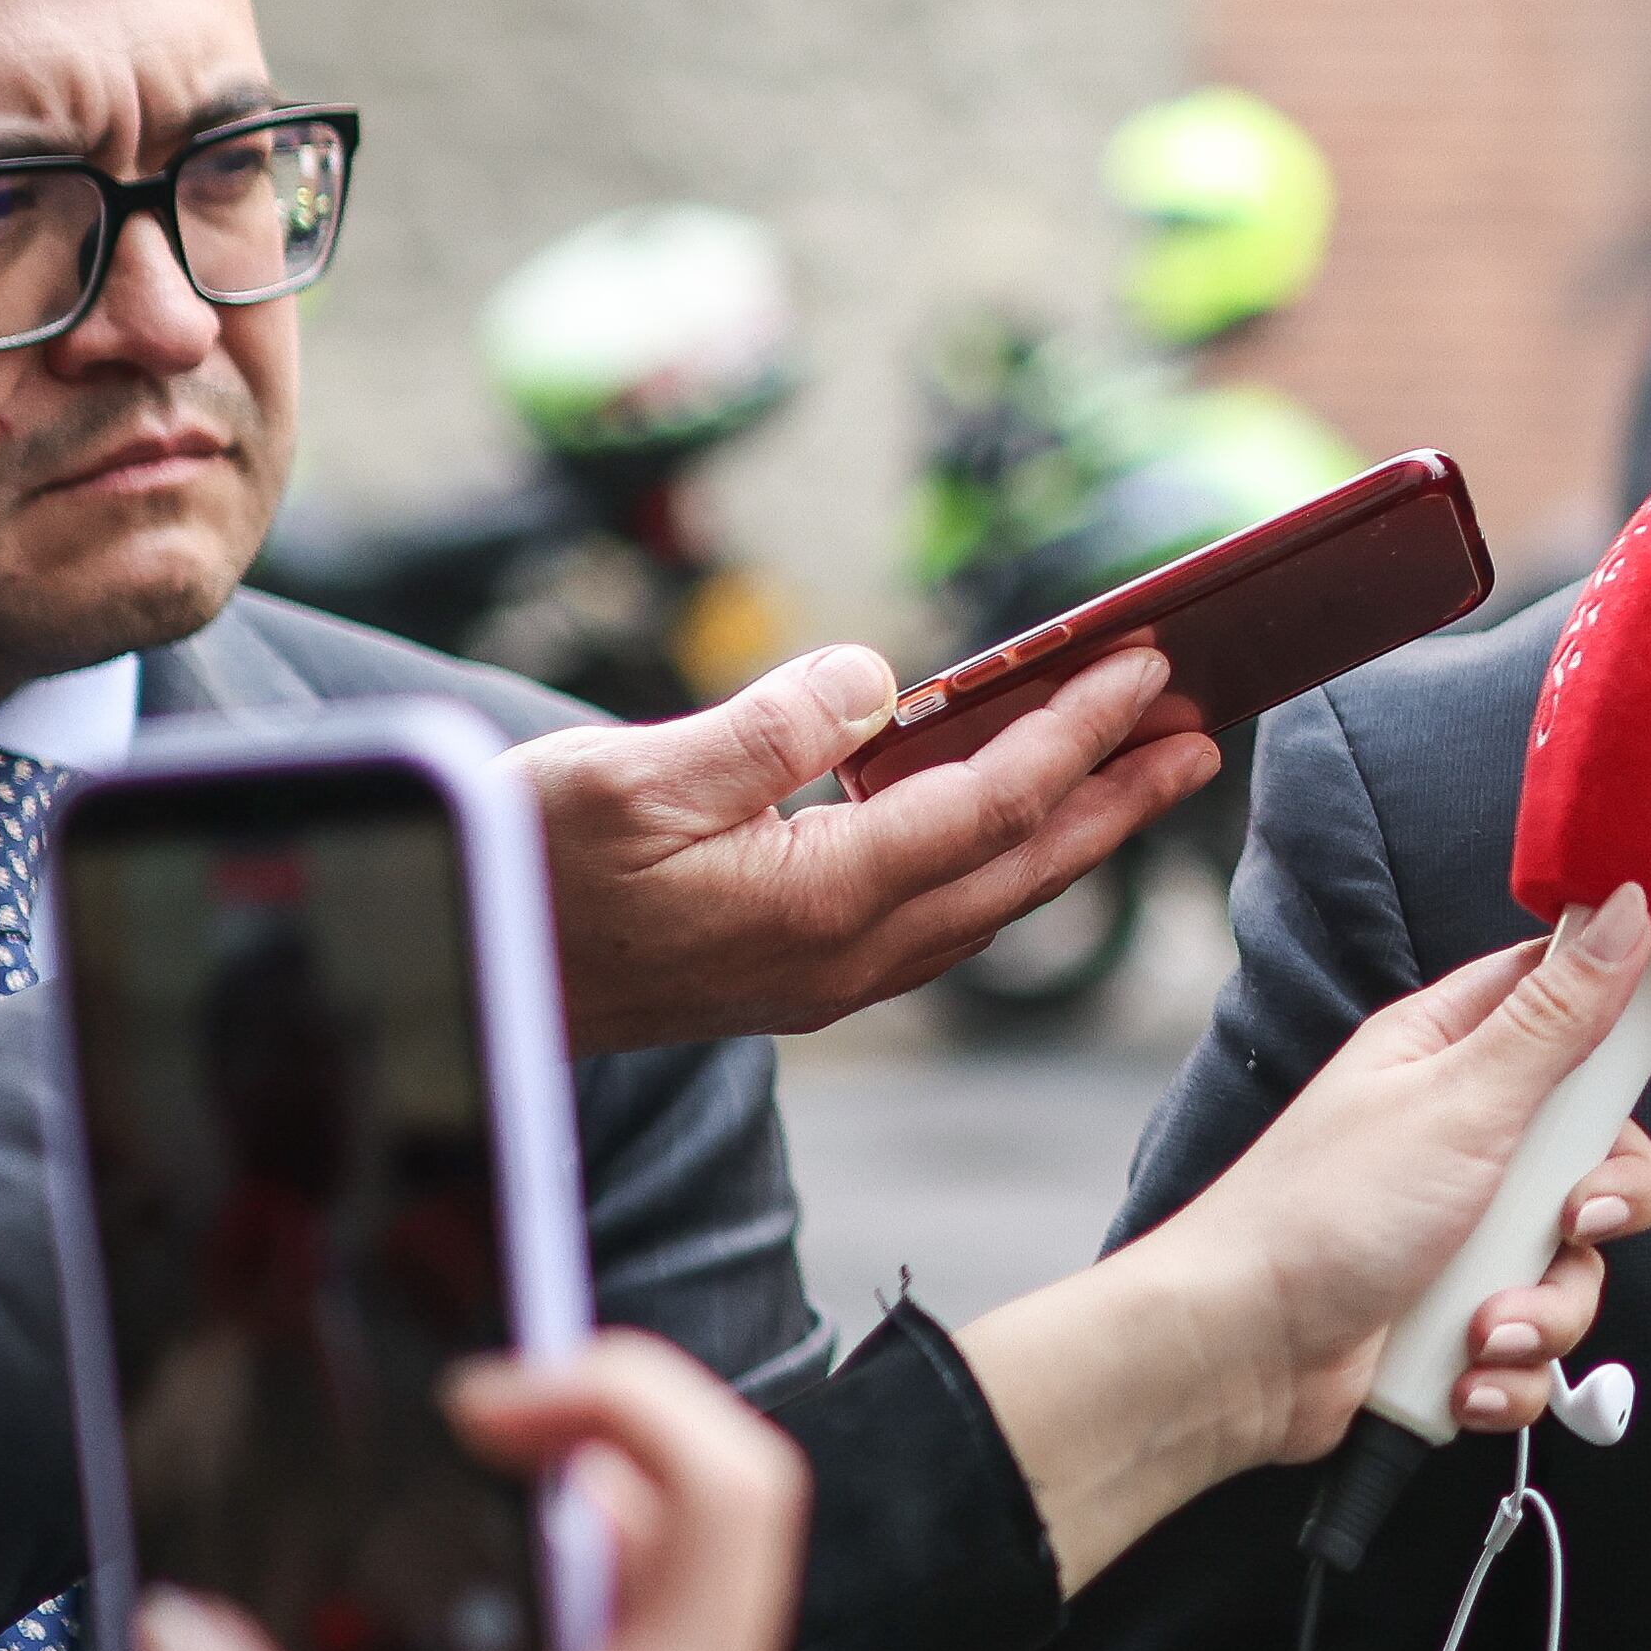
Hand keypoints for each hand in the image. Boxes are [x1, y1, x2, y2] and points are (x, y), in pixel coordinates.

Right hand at [514, 640, 1219, 1051]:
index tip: (1150, 667)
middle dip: (1120, 797)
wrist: (446, 983)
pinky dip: (997, 857)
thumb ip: (766, 729)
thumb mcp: (628, 777)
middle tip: (1205, 730)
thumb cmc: (517, 873)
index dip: (1081, 731)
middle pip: (1023, 865)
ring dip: (1071, 831)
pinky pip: (936, 913)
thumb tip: (879, 680)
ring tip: (1139, 764)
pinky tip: (1008, 816)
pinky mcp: (796, 978)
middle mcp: (843, 956)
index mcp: (818, 902)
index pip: (993, 802)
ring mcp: (824, 979)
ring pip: (988, 898)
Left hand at [955, 890, 1650, 1587]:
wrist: (1234, 1357)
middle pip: (1598, 1151)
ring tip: (1485, 1328)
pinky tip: (1463, 1375)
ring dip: (1546, 1311)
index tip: (1635, 1068)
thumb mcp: (1462, 1099)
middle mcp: (1464, 1137)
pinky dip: (1508, 1371)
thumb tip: (1627, 907)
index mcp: (1452, 1054)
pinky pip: (1534, 1343)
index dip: (1618, 1027)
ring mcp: (1462, 1232)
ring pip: (1574, 1262)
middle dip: (1600, 1208)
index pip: (1565, 1002)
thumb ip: (1558, 1015)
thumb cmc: (1320, 1212)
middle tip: (1569, 1221)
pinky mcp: (1456, 1317)